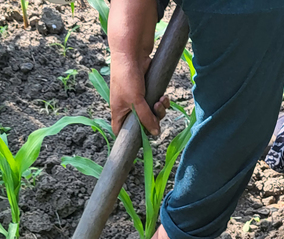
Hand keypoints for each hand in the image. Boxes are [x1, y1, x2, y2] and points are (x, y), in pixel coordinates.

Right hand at [108, 0, 167, 135]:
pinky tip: (164, 96)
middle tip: (157, 111)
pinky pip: (156, 102)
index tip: (141, 139)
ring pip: (152, 113)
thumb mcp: (136, 101)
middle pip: (142, 123)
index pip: (121, 131)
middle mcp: (128, 107)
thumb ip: (145, 118)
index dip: (130, 137)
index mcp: (119, 112)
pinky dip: (162, 101)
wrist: (131, 54)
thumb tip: (155, 133)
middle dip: (153, 120)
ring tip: (162, 100)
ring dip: (160, 109)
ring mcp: (138, 99)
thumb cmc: (126, 77)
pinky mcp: (147, 90)